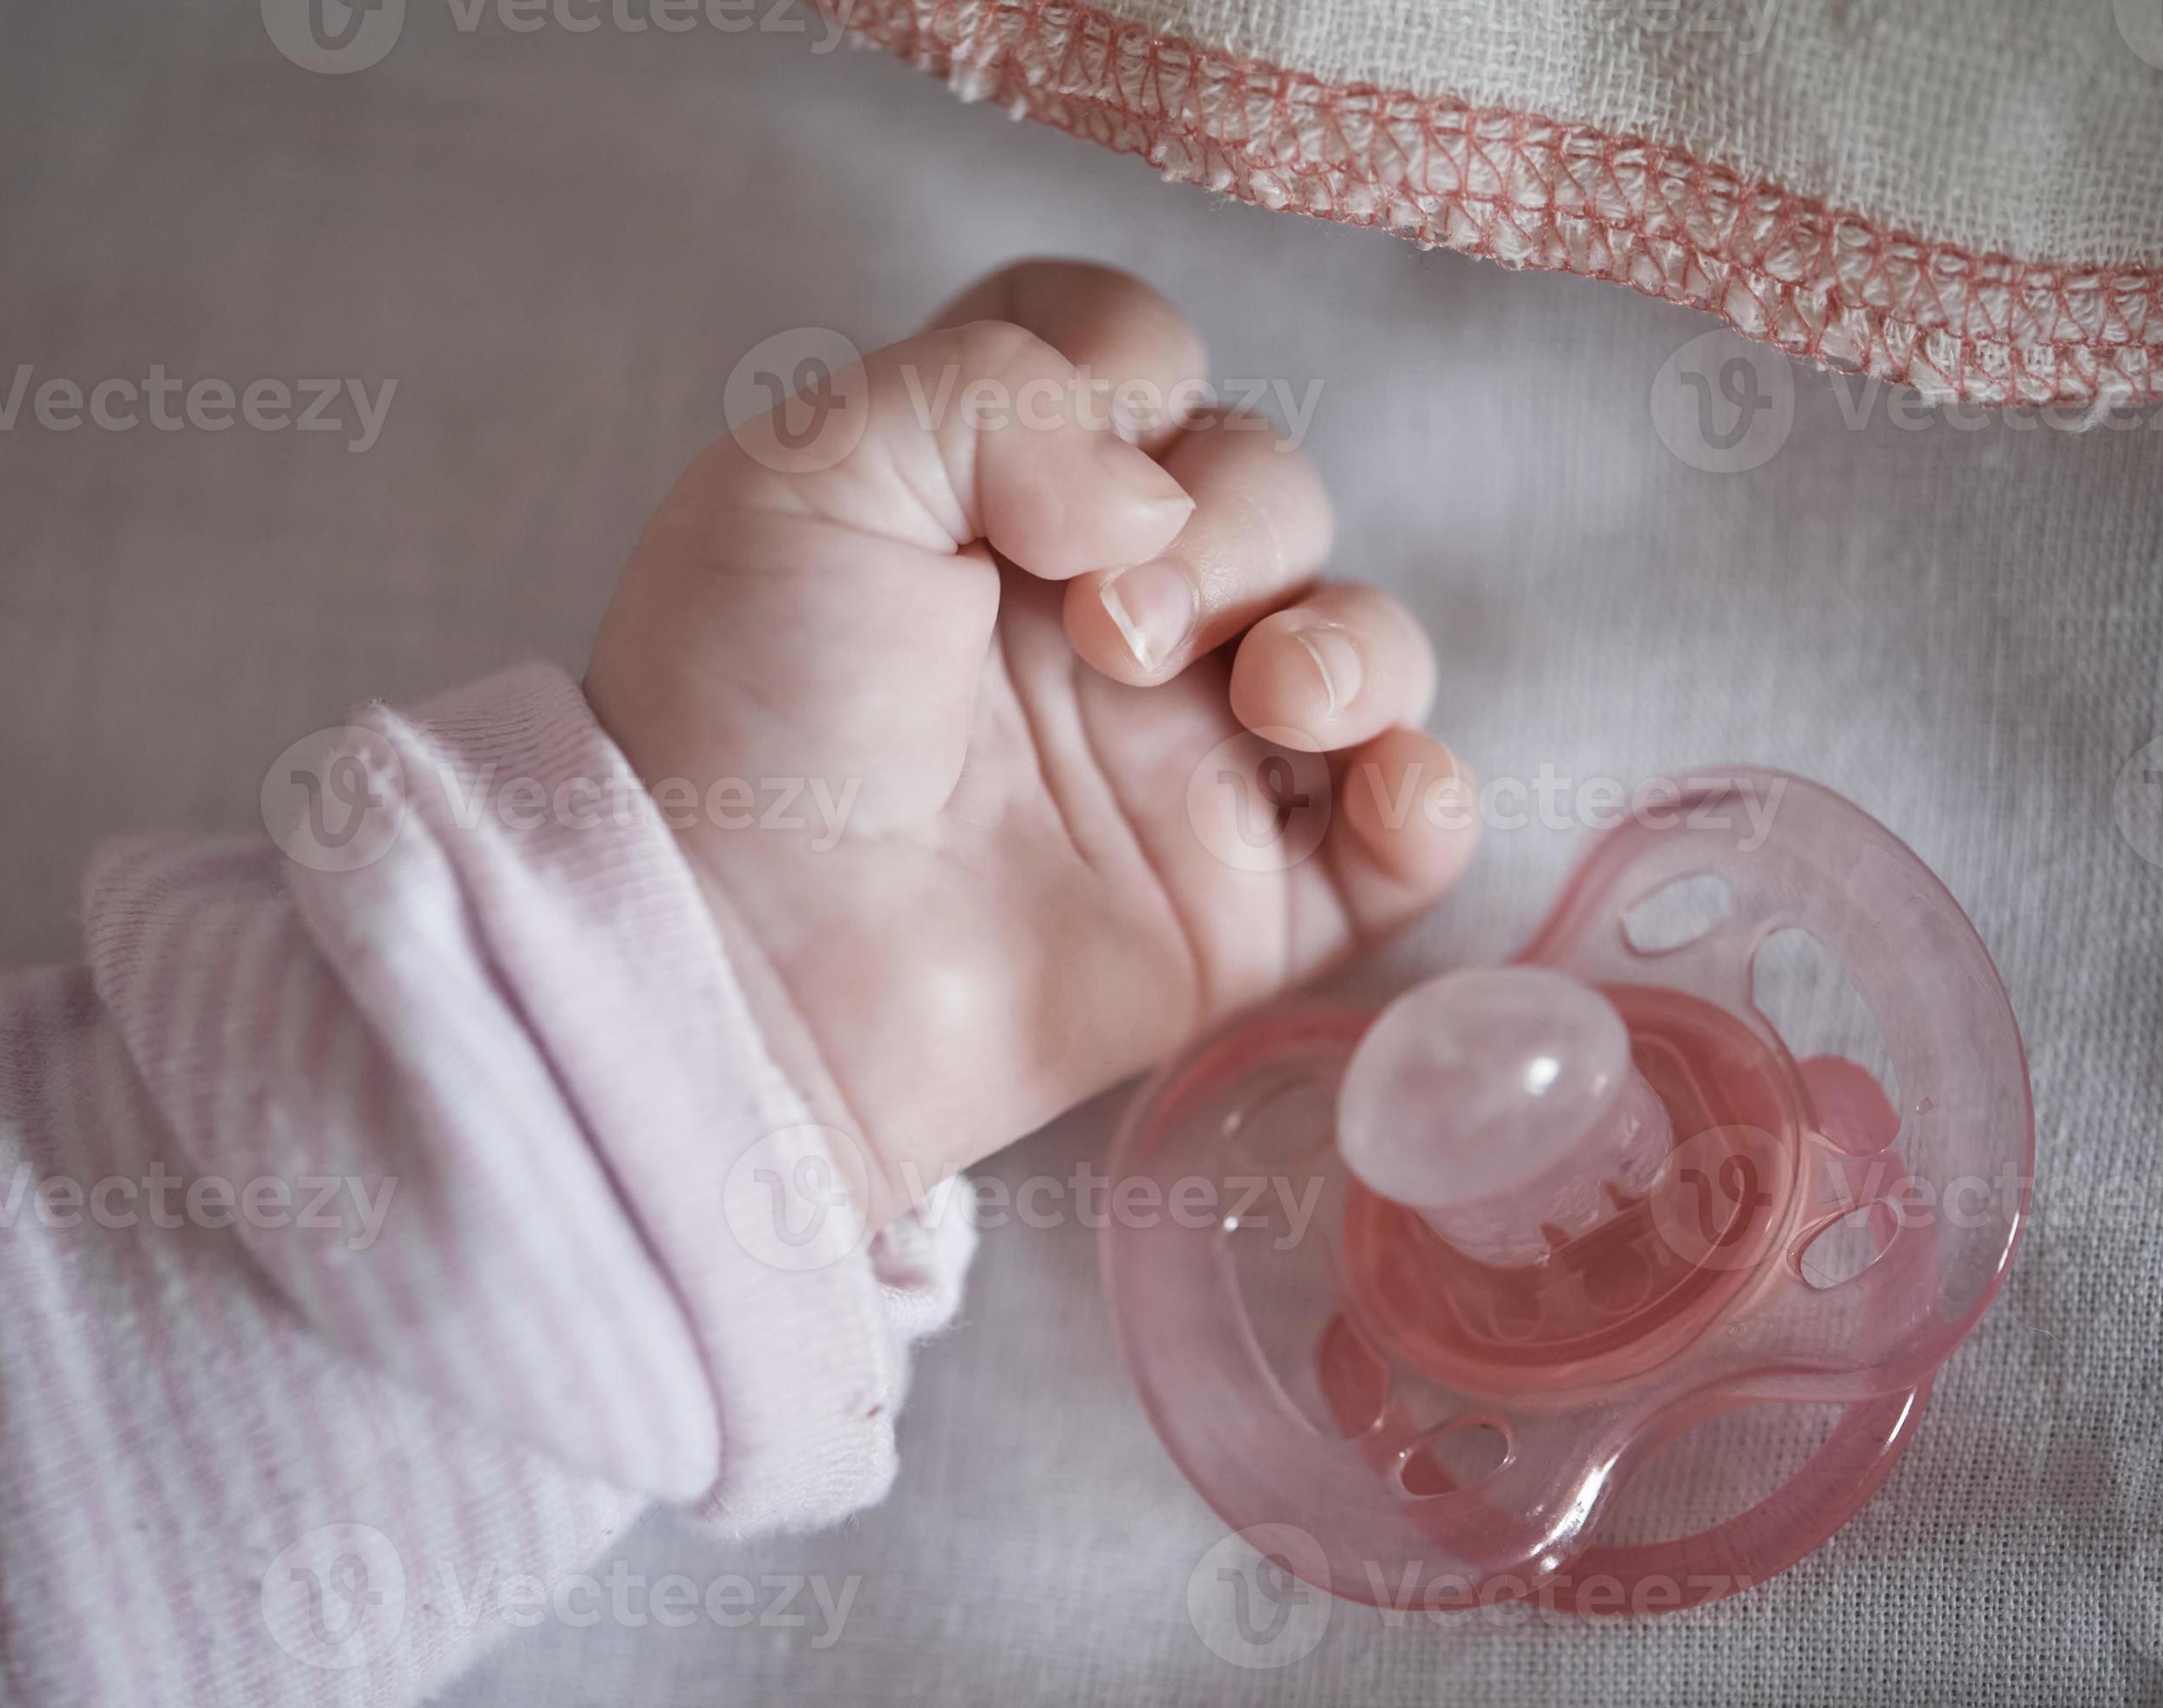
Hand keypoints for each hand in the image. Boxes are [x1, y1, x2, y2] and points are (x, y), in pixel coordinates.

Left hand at [586, 261, 1477, 1222]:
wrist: (735, 957)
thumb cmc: (743, 705)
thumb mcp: (807, 474)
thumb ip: (993, 387)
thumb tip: (1150, 494)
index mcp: (1000, 494)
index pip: (1142, 360)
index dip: (1137, 372)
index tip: (1071, 465)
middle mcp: (1107, 611)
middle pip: (1271, 488)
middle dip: (1232, 526)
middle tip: (1114, 631)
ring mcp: (1185, 761)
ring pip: (1362, 644)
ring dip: (1352, 646)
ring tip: (1270, 702)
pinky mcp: (1239, 908)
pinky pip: (1400, 836)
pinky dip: (1427, 796)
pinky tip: (1378, 786)